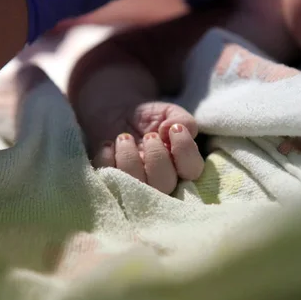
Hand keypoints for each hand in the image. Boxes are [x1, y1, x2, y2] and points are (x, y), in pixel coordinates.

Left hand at [85, 100, 203, 194]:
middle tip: (148, 135)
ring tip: (124, 137)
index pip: (192, 170)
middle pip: (165, 184)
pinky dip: (107, 159)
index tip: (172, 129)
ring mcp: (134, 183)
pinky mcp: (110, 181)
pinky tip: (108, 144)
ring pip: (137, 187)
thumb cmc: (147, 117)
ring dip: (130, 158)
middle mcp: (159, 179)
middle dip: (156, 156)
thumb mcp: (168, 112)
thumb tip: (175, 129)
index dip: (184, 151)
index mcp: (179, 164)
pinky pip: (109, 180)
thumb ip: (182, 119)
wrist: (115, 112)